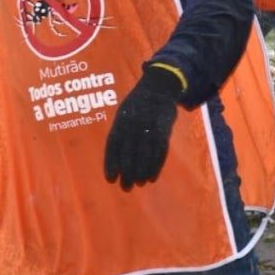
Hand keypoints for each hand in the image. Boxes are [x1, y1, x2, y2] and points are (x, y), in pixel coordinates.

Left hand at [104, 65, 183, 188]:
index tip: (110, 179)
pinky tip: (152, 177)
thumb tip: (115, 157)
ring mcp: (149, 126)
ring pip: (145, 153)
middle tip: (125, 187)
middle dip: (127, 171)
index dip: (111, 162)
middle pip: (129, 152)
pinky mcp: (164, 129)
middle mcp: (133, 124)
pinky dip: (156, 166)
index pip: (113, 144)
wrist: (159, 87)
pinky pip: (160, 151)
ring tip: (138, 184)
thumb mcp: (123, 112)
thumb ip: (120, 132)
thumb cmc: (137, 104)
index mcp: (121, 120)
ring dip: (141, 171)